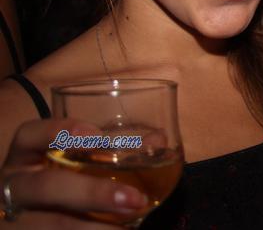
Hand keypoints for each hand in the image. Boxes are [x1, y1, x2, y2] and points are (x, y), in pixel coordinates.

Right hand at [0, 119, 146, 227]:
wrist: (33, 220)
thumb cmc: (62, 182)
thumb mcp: (75, 164)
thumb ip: (110, 152)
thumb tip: (158, 140)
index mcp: (25, 157)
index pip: (29, 135)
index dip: (57, 131)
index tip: (96, 135)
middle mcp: (16, 186)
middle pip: (46, 186)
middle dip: (93, 193)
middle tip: (134, 200)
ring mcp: (16, 218)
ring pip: (52, 224)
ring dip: (94, 227)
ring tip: (128, 228)